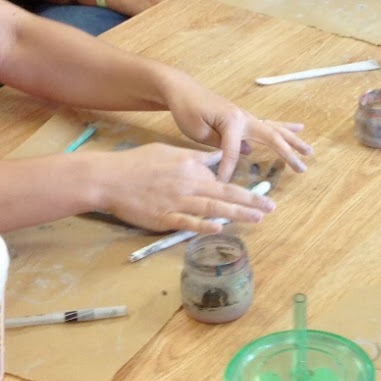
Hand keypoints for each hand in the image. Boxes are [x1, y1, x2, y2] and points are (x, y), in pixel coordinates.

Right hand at [93, 144, 279, 232]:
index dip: (242, 186)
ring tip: (258, 218)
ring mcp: (176, 201)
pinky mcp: (163, 217)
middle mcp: (188, 182)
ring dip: (238, 214)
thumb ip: (194, 157)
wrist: (109, 177)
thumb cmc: (137, 163)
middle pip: (225, 192)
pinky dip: (205, 226)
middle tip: (271, 207)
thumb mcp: (169, 151)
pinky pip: (188, 222)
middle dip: (251, 201)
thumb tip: (215, 157)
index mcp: (190, 165)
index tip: (260, 194)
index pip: (222, 176)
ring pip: (213, 207)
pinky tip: (221, 229)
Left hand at [158, 76, 311, 176]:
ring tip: (309, 151)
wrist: (183, 90)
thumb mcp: (196, 130)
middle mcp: (244, 117)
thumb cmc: (187, 109)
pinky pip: (269, 124)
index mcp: (231, 121)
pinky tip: (298, 129)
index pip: (233, 151)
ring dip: (293, 141)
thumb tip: (241, 156)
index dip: (228, 169)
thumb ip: (219, 145)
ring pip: (275, 130)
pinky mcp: (244, 118)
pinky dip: (284, 127)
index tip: (221, 185)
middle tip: (302, 169)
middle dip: (288, 154)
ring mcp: (246, 117)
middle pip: (272, 137)